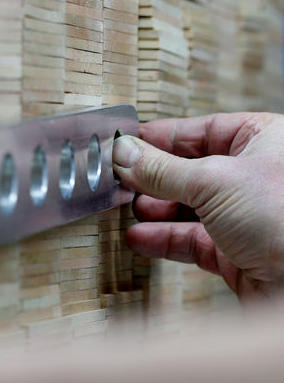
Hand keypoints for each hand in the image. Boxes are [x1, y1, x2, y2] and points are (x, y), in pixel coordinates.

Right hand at [112, 113, 283, 300]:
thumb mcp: (215, 180)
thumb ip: (163, 169)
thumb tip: (125, 153)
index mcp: (264, 141)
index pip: (201, 130)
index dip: (160, 137)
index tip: (124, 143)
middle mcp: (255, 177)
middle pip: (189, 170)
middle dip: (152, 177)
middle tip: (118, 179)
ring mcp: (245, 217)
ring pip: (187, 208)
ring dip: (154, 211)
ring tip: (126, 210)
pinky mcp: (235, 252)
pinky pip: (190, 240)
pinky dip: (162, 239)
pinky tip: (139, 237)